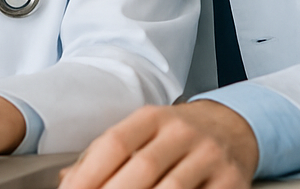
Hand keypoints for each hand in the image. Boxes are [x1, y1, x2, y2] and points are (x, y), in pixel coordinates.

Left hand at [59, 102, 258, 188]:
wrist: (232, 128)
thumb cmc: (174, 135)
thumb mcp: (141, 131)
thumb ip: (104, 154)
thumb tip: (66, 180)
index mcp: (151, 117)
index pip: (115, 143)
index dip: (90, 172)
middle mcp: (180, 132)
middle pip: (142, 167)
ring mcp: (209, 157)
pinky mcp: (232, 181)